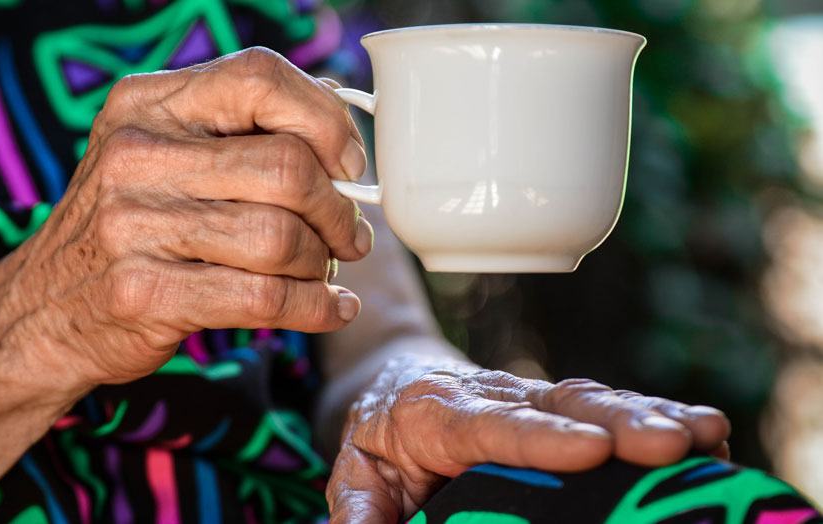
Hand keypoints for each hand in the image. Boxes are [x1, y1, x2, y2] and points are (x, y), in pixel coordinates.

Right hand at [9, 47, 372, 387]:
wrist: (42, 311)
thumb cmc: (129, 227)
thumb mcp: (160, 155)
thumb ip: (236, 132)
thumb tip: (337, 124)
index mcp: (148, 104)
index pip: (260, 77)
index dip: (325, 120)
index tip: (349, 164)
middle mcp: (137, 155)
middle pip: (287, 166)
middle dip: (337, 210)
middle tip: (348, 235)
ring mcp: (135, 225)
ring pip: (281, 237)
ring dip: (323, 262)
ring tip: (325, 271)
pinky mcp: (146, 293)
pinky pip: (264, 298)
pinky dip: (316, 307)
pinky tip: (332, 308)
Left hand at [326, 355, 729, 523]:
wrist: (398, 380)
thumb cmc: (380, 435)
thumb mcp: (356, 474)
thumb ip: (361, 512)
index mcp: (438, 412)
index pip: (491, 425)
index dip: (540, 437)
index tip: (590, 448)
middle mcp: (494, 397)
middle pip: (558, 404)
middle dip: (618, 422)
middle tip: (672, 443)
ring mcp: (532, 399)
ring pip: (593, 399)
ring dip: (650, 415)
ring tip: (706, 434)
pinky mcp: (559, 409)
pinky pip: (608, 408)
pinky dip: (656, 415)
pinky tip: (705, 433)